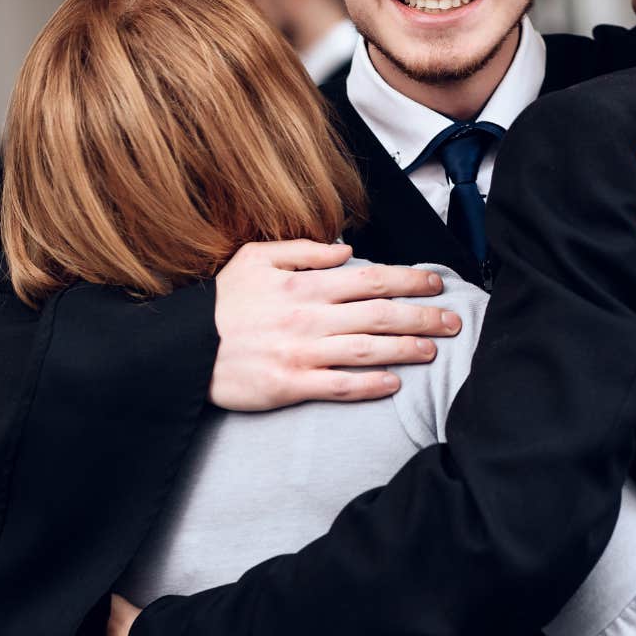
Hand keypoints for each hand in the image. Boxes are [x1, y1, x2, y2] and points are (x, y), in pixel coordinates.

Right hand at [209, 241, 463, 410]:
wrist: (182, 347)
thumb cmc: (220, 303)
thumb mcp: (254, 258)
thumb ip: (302, 250)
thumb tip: (345, 249)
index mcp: (305, 284)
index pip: (372, 278)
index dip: (411, 279)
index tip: (437, 282)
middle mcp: (310, 317)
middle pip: (381, 314)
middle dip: (423, 316)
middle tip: (453, 321)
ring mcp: (301, 353)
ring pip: (368, 349)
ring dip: (406, 349)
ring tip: (432, 350)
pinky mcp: (289, 385)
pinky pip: (338, 386)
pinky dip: (369, 386)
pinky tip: (393, 385)